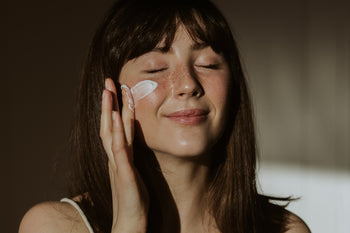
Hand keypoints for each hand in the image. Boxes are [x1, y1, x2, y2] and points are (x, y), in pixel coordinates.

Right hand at [100, 78, 148, 232]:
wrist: (130, 222)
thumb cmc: (134, 199)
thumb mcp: (133, 172)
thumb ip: (131, 157)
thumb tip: (132, 144)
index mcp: (119, 155)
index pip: (114, 127)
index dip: (114, 107)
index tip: (116, 89)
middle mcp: (115, 157)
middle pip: (109, 124)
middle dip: (108, 102)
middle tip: (108, 81)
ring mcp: (118, 164)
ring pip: (111, 133)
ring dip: (110, 111)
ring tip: (109, 91)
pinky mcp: (125, 173)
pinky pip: (120, 149)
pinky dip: (117, 133)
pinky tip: (116, 118)